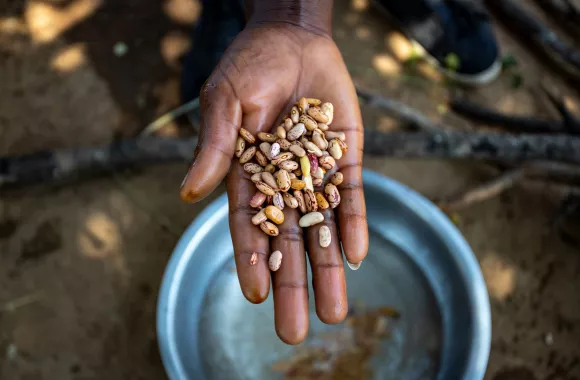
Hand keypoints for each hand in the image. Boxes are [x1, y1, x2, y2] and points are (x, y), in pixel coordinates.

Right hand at [180, 16, 367, 344]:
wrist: (293, 38)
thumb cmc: (250, 66)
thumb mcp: (225, 101)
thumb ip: (214, 147)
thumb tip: (189, 193)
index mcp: (247, 175)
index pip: (248, 227)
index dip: (251, 260)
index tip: (256, 295)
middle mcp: (282, 184)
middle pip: (288, 242)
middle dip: (292, 284)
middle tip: (294, 331)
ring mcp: (316, 174)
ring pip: (323, 230)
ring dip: (329, 269)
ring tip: (334, 311)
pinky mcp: (345, 160)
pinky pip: (352, 198)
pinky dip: (355, 225)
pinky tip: (356, 255)